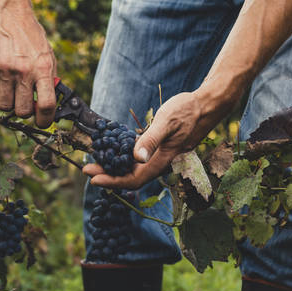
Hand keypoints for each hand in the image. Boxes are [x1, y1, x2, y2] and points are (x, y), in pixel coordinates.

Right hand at [0, 0, 56, 127]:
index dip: (45, 120)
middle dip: (23, 111)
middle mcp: (24, 71)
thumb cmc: (30, 38)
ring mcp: (5, 69)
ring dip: (7, 103)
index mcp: (43, 69)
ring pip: (4, 107)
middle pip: (23, 111)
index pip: (47, 106)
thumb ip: (48, 82)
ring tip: (10, 89)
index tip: (41, 122)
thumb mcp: (47, 57)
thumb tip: (48, 110)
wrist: (7, 12)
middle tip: (23, 101)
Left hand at [83, 89, 231, 189]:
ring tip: (94, 162)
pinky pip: (136, 161)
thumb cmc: (187, 111)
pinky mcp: (156, 150)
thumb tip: (137, 158)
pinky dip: (121, 160)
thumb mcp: (167, 122)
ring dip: (113, 169)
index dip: (112, 182)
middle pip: (130, 178)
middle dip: (107, 176)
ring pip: (133, 171)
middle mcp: (158, 164)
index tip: (93, 178)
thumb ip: (152, 140)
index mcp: (160, 161)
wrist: (204, 106)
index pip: (133, 180)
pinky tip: (111, 152)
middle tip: (86, 169)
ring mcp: (157, 158)